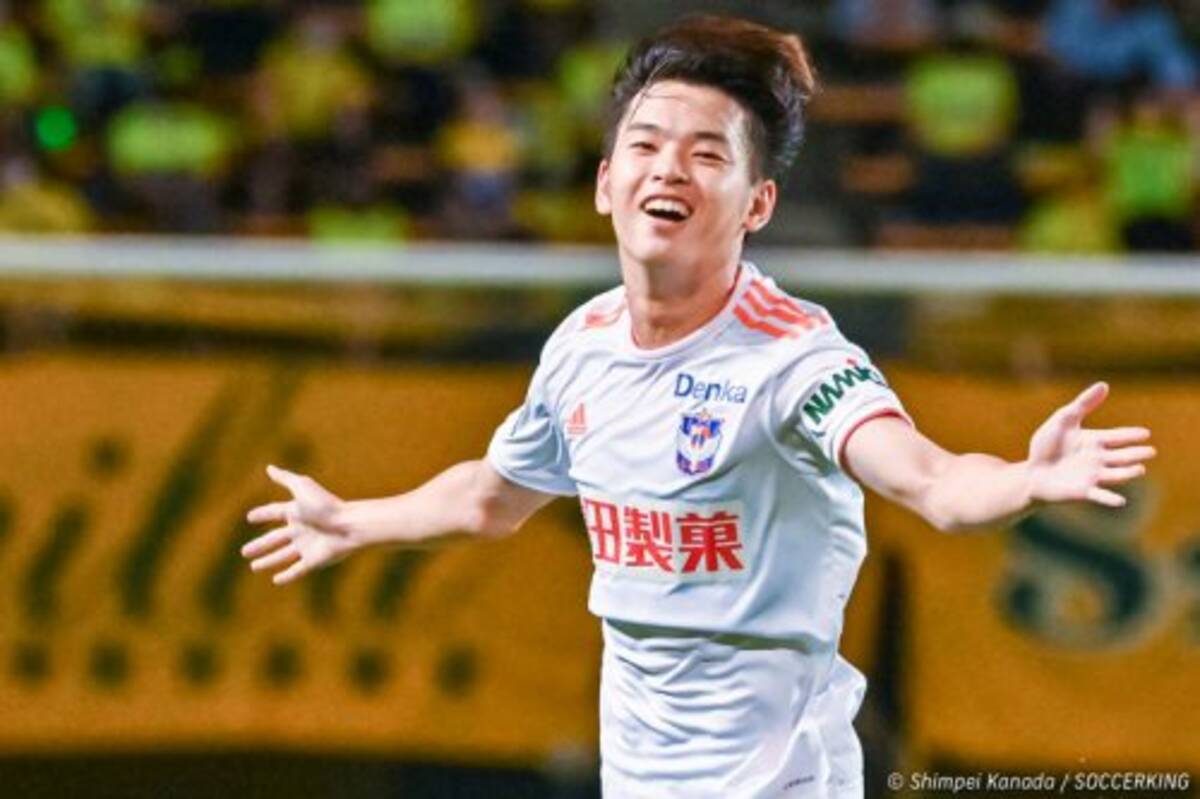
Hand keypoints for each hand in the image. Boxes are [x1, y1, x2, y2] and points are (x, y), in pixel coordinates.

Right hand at [242, 465, 355, 584]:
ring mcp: (306, 546)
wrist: (348, 525)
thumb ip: (285, 479)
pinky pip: (297, 570)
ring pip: (282, 556)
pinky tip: (276, 580)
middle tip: (243, 552)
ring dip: (268, 561)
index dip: (262, 514)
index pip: (274, 513)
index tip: (250, 517)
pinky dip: (286, 576)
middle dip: (259, 545)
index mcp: (296, 512)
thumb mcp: (302, 487)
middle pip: (274, 539)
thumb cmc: (325, 504)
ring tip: (253, 567)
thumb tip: (269, 467)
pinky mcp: (313, 561)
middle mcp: (299, 530)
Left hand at [1026, 382, 1153, 507]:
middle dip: (1136, 454)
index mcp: (1094, 441)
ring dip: (1128, 473)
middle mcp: (1098, 459)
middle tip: (1150, 451)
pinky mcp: (1083, 491)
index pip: (1117, 437)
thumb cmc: (1046, 446)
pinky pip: (1099, 495)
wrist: (1031, 472)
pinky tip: (1120, 501)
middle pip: (1121, 456)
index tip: (1145, 433)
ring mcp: (1092, 476)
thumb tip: (1104, 385)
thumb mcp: (1063, 420)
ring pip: (1115, 475)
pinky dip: (1110, 499)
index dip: (1130, 435)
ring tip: (1140, 469)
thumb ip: (1083, 404)